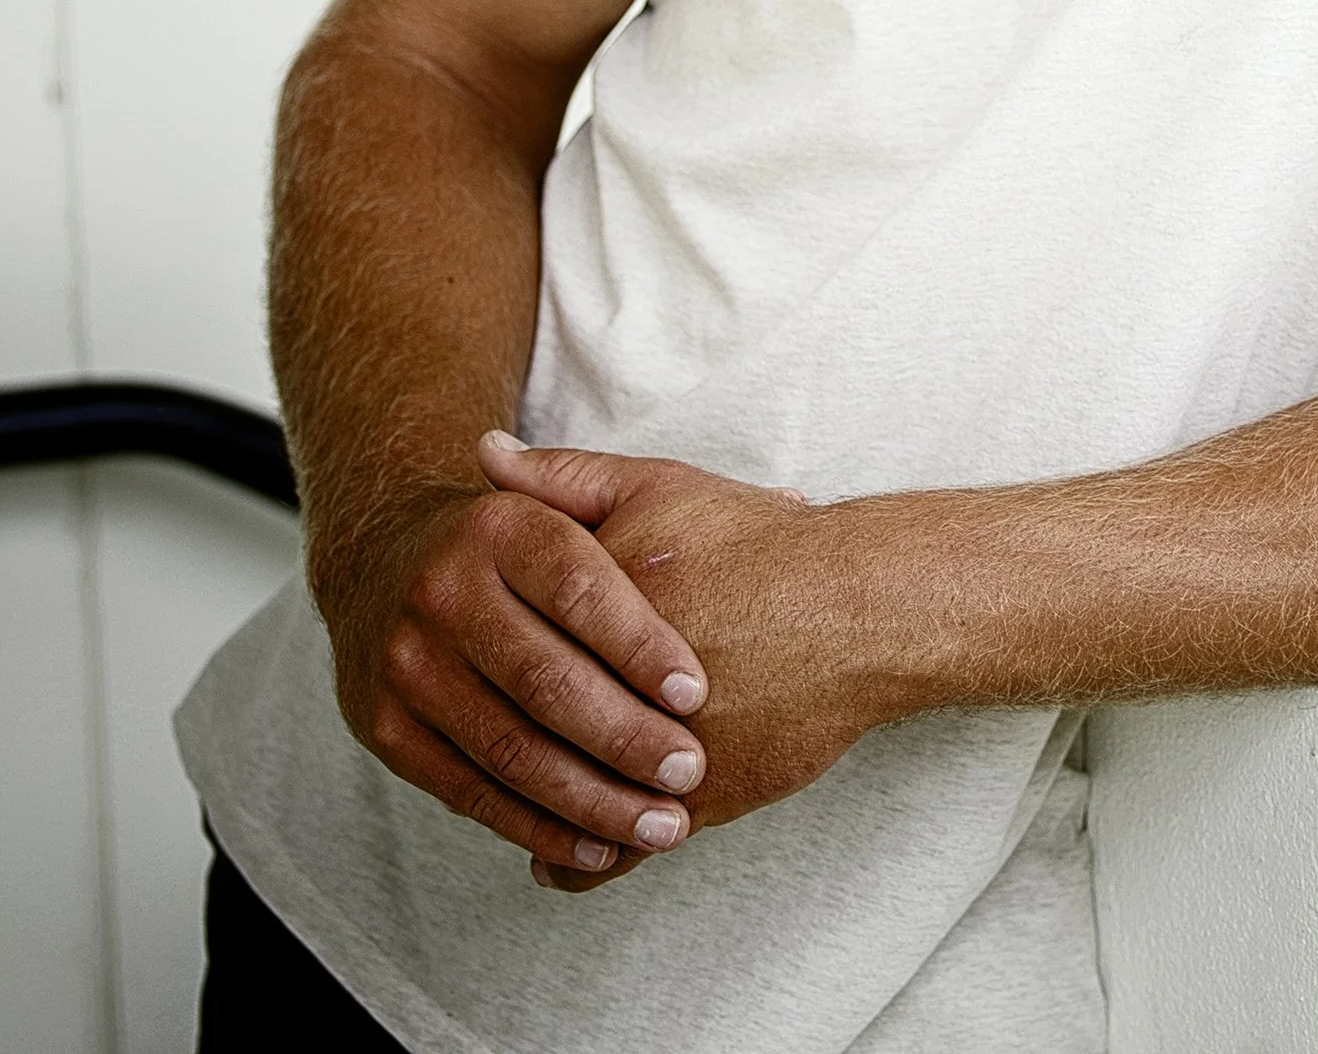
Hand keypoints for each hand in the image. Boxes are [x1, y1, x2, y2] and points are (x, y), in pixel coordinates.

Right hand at [313, 462, 716, 884]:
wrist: (385, 565)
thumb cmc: (514, 543)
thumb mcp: (574, 505)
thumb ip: (667, 514)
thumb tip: (791, 502)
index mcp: (498, 526)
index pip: (580, 588)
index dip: (640, 646)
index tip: (698, 693)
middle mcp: (443, 589)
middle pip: (545, 677)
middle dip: (624, 736)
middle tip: (689, 772)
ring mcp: (408, 662)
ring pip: (510, 746)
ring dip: (591, 799)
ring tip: (664, 825)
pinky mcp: (387, 729)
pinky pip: (470, 789)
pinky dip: (537, 825)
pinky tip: (599, 847)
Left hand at [477, 437, 887, 891]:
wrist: (856, 605)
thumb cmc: (758, 542)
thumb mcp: (658, 488)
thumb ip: (563, 478)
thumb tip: (483, 454)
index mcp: (589, 603)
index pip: (500, 646)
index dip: (476, 659)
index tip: (462, 664)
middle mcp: (612, 682)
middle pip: (524, 727)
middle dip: (492, 736)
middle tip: (468, 737)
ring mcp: (651, 750)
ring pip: (563, 799)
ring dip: (534, 809)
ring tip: (513, 806)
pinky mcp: (694, 800)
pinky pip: (616, 851)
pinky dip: (582, 862)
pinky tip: (558, 858)